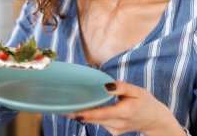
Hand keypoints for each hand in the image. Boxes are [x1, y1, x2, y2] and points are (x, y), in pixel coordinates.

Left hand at [62, 81, 186, 135]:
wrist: (155, 121)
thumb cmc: (145, 102)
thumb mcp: (137, 90)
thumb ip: (121, 87)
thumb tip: (106, 85)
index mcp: (123, 112)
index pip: (101, 114)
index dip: (86, 114)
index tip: (73, 112)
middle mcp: (117, 123)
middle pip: (93, 119)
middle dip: (77, 113)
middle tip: (60, 107)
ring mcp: (114, 129)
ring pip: (94, 121)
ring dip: (82, 114)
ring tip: (66, 105)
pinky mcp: (112, 130)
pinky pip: (98, 121)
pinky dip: (90, 115)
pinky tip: (83, 107)